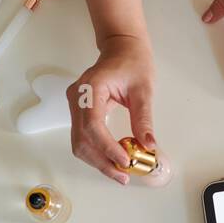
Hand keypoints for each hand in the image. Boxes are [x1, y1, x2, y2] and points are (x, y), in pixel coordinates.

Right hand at [66, 34, 155, 184]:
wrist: (122, 46)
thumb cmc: (133, 61)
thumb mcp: (144, 89)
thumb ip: (143, 118)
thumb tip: (148, 145)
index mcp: (91, 88)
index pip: (93, 125)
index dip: (107, 147)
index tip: (125, 161)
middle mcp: (77, 98)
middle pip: (82, 139)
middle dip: (101, 161)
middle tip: (123, 175)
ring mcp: (75, 104)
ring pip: (79, 142)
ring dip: (98, 160)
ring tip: (120, 172)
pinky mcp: (79, 111)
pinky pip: (83, 136)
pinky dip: (96, 151)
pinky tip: (113, 159)